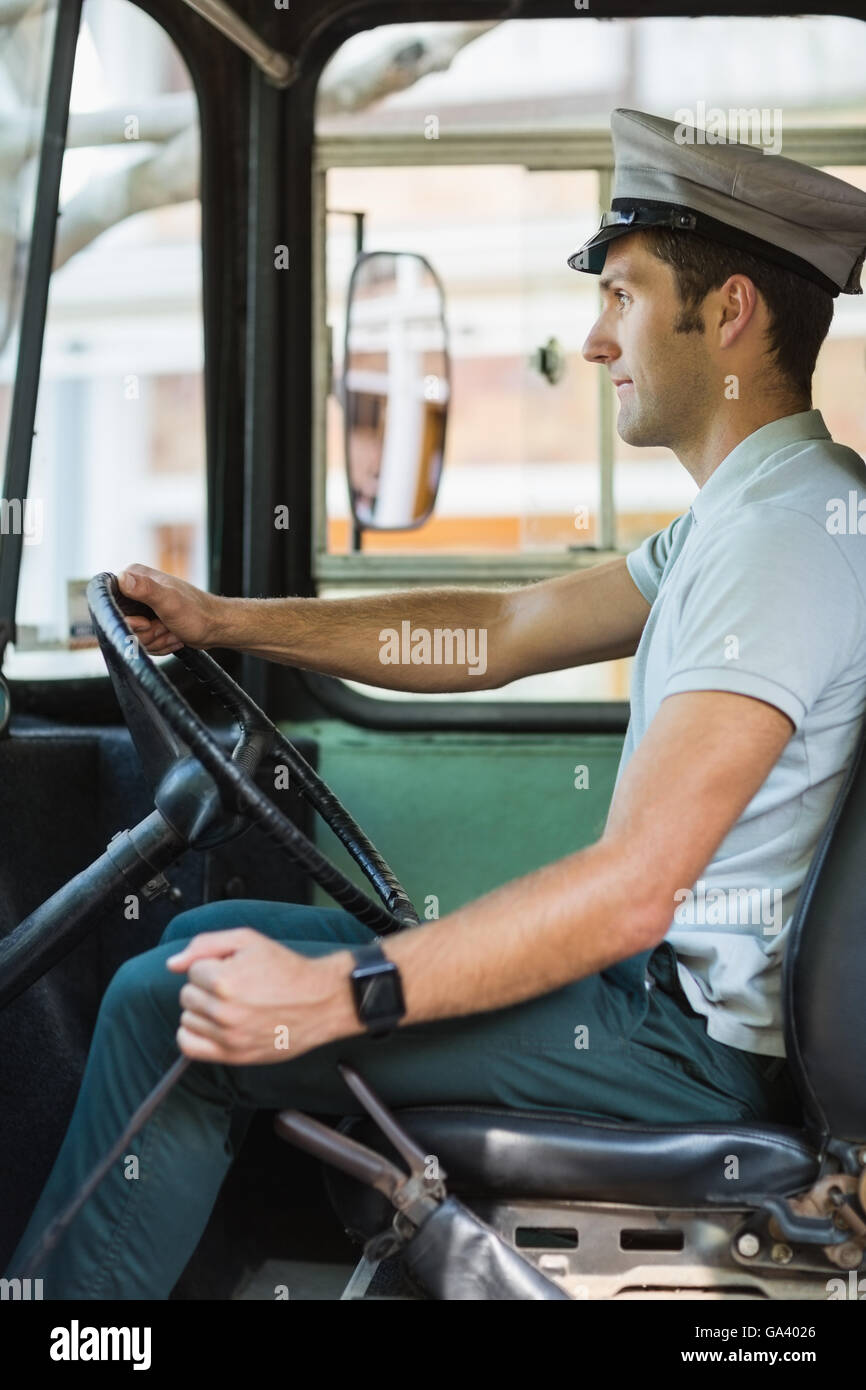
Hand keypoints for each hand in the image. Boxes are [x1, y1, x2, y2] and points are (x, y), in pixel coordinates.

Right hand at [116, 563, 229, 654]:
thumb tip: (122, 578)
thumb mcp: (169, 601)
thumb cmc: (197, 613)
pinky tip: (173, 636)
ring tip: (172, 631)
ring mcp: (142, 607)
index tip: (146, 622)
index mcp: (134, 577)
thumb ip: (146, 589)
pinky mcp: (148, 622)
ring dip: (155, 641)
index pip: (110, 603)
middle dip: (146, 633)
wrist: (217, 627)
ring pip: (133, 636)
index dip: (128, 620)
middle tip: (165, 627)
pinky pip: (143, 643)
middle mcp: (135, 590)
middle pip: (122, 624)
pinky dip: (160, 645)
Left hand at [166, 928, 358, 1063]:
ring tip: (230, 1004)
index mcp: (225, 981)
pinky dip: (193, 1034)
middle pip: (187, 995)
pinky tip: (212, 1025)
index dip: (212, 965)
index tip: (232, 968)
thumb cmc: (287, 970)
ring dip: (203, 1010)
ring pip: (187, 1019)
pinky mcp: (234, 1055)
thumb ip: (206, 945)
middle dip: (206, 987)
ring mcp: (229, 1037)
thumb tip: (173, 964)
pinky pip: (189, 1047)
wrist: (320, 1001)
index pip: (192, 971)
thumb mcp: (248, 940)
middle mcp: (224, 1012)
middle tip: (233, 986)